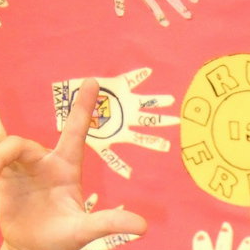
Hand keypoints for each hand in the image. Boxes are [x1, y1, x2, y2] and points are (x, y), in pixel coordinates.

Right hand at [0, 79, 145, 249]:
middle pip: (25, 143)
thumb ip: (111, 223)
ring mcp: (21, 167)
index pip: (76, 132)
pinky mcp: (1, 174)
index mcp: (67, 168)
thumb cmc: (65, 238)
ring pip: (6, 145)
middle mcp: (43, 162)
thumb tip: (144, 226)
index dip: (83, 108)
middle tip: (1, 171)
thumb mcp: (88, 230)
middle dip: (14, 150)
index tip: (93, 81)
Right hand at [52, 68, 178, 179]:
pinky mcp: (118, 86)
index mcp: (125, 131)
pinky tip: (147, 72)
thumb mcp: (102, 148)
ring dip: (157, 101)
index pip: (143, 139)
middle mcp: (128, 116)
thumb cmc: (87, 128)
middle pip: (150, 120)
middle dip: (163, 121)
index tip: (168, 147)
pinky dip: (138, 75)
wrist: (71, 108)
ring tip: (171, 100)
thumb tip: (130, 177)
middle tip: (178, 122)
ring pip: (145, 102)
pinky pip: (130, 79)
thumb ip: (115, 161)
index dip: (154, 143)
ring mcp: (125, 102)